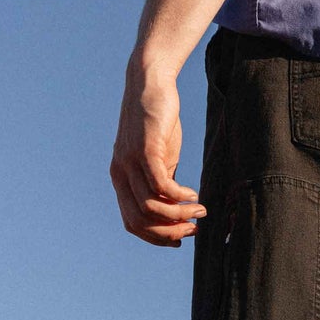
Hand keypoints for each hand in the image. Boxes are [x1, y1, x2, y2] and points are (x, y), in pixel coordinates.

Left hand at [110, 63, 205, 246]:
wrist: (150, 82)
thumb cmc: (157, 119)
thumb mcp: (159, 156)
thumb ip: (162, 180)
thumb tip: (177, 203)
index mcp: (120, 179)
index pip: (132, 223)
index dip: (157, 237)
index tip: (181, 237)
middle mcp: (120, 174)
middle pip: (140, 221)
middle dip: (169, 232)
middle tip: (193, 228)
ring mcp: (130, 162)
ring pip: (151, 207)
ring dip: (179, 216)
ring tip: (199, 211)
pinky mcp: (146, 149)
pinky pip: (161, 185)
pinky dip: (179, 196)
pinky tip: (193, 193)